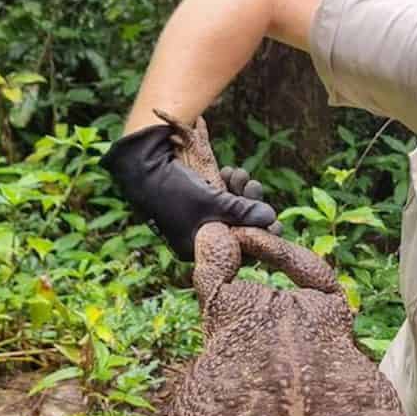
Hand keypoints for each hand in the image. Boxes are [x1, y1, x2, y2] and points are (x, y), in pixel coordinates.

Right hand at [99, 125, 276, 260]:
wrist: (139, 164)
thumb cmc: (174, 189)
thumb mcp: (212, 203)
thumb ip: (243, 212)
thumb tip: (272, 218)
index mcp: (197, 249)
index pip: (237, 251)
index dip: (258, 236)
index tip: (276, 223)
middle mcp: (196, 238)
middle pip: (236, 229)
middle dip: (250, 206)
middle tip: (255, 186)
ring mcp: (195, 219)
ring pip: (230, 211)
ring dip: (240, 192)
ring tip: (241, 174)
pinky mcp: (194, 201)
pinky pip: (219, 200)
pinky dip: (227, 187)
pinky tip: (230, 171)